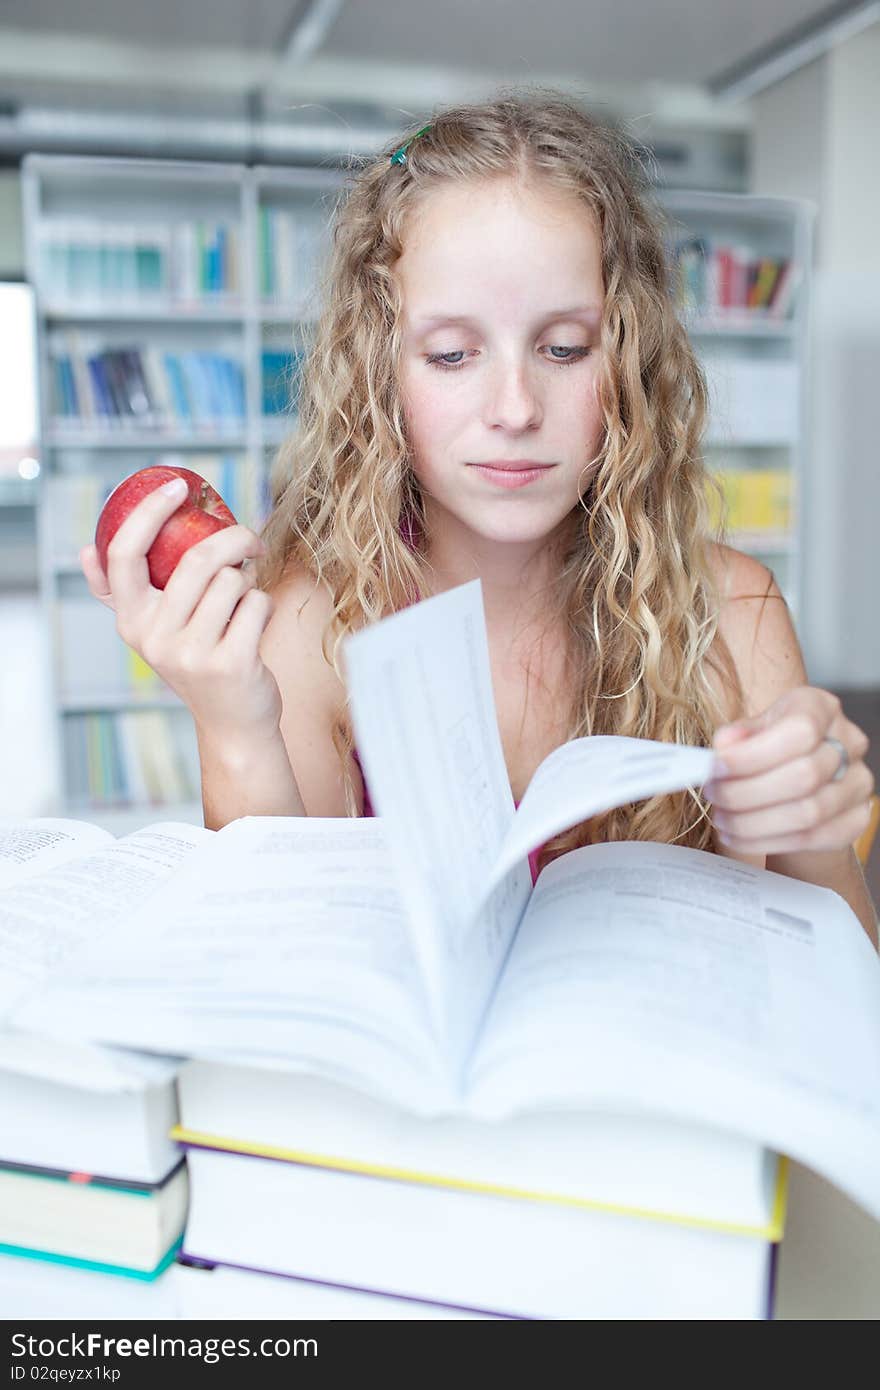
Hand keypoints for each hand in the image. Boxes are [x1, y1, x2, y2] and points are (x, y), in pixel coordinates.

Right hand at [80, 483, 281, 741]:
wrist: (232, 724)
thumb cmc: (198, 663)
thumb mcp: (155, 632)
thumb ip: (123, 595)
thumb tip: (84, 551)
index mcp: (132, 622)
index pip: (124, 555)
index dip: (147, 513)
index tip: (175, 486)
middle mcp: (155, 638)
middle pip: (196, 560)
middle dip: (233, 539)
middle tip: (250, 540)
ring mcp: (192, 653)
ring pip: (233, 581)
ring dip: (249, 581)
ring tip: (245, 601)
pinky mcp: (231, 663)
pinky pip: (257, 604)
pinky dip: (264, 606)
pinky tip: (257, 625)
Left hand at [705, 686, 874, 856]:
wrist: (799, 782)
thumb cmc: (771, 748)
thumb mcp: (753, 730)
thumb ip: (738, 735)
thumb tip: (724, 745)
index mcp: (821, 708)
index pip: (799, 731)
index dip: (753, 754)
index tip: (715, 768)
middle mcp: (848, 742)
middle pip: (804, 776)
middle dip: (746, 792)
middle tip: (713, 796)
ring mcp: (857, 784)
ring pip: (807, 813)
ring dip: (752, 822)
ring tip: (721, 818)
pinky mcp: (855, 820)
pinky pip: (810, 838)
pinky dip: (764, 841)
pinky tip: (737, 836)